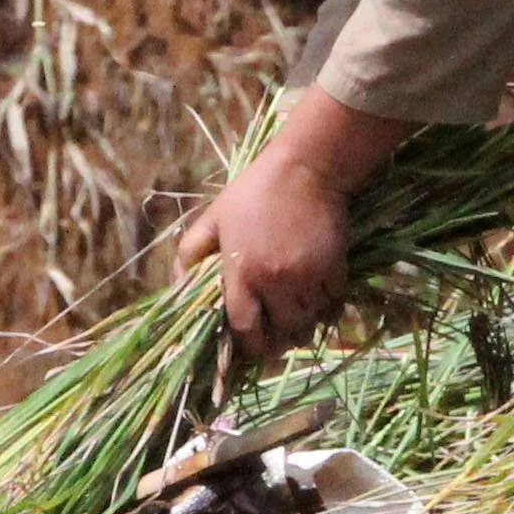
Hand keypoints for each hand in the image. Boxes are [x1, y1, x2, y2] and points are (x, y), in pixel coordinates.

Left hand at [176, 89, 412, 359]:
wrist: (306, 168)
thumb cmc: (255, 192)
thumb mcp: (214, 218)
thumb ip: (191, 251)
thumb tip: (177, 284)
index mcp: (241, 271)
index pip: (244, 329)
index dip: (249, 345)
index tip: (251, 345)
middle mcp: (274, 280)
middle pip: (281, 332)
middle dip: (279, 339)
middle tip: (278, 334)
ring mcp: (307, 277)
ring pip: (308, 323)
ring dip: (303, 323)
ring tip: (297, 314)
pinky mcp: (335, 270)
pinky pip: (333, 307)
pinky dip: (326, 308)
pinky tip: (317, 297)